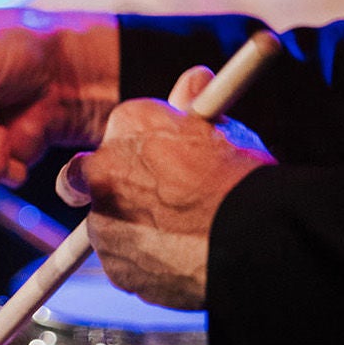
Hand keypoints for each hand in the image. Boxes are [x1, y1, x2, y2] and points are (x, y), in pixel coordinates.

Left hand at [57, 66, 273, 308]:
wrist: (246, 233)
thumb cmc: (238, 174)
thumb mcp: (221, 126)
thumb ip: (195, 103)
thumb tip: (195, 78)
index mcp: (127, 123)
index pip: (119, 135)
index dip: (137, 153)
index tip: (155, 163)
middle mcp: (101, 169)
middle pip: (97, 180)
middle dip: (117, 190)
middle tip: (154, 202)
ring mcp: (102, 221)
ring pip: (109, 226)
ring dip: (133, 230)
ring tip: (183, 235)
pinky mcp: (114, 266)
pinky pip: (125, 264)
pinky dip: (146, 264)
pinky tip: (182, 258)